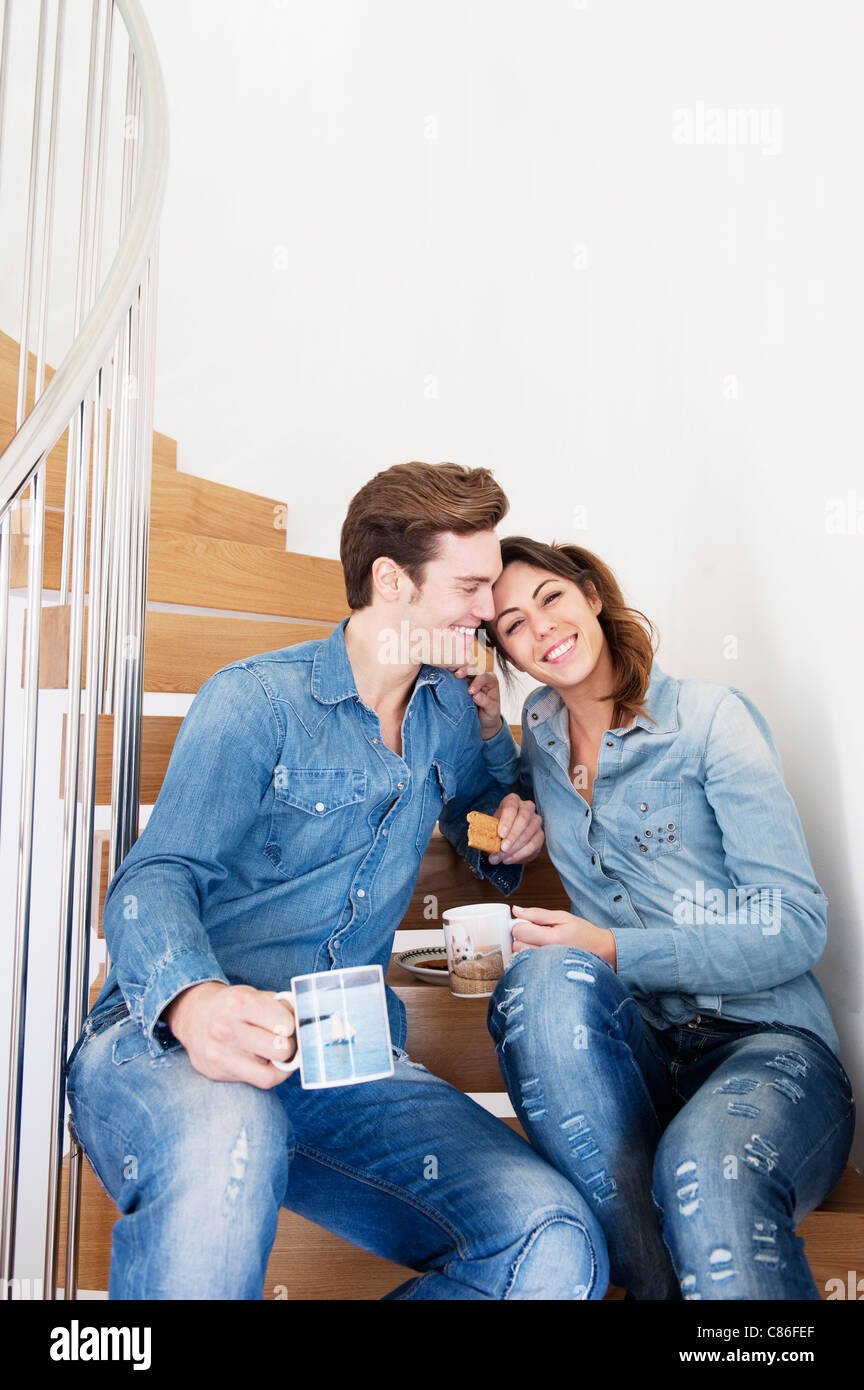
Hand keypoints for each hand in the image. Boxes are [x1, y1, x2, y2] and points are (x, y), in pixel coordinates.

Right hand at [165, 981, 297, 1087]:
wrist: (194, 1016)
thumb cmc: (234, 1005)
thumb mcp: (255, 994)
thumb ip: (281, 1006)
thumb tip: (307, 1025)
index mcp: (239, 1002)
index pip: (285, 1024)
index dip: (294, 1026)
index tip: (290, 1025)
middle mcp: (226, 1028)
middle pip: (280, 1049)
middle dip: (290, 1046)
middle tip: (286, 1041)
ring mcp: (220, 1052)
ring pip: (271, 1071)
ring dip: (281, 1063)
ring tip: (277, 1053)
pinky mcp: (217, 1070)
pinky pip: (259, 1081)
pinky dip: (272, 1075)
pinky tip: (269, 1065)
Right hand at [455, 668, 502, 738]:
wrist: (482, 719)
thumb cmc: (489, 714)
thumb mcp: (491, 711)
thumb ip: (486, 702)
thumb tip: (475, 696)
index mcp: (491, 681)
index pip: (484, 676)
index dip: (477, 682)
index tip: (470, 692)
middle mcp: (481, 676)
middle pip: (473, 668)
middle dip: (466, 670)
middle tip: (457, 675)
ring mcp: (470, 677)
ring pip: (464, 668)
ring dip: (456, 668)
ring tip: (448, 669)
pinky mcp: (461, 681)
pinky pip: (455, 674)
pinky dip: (450, 672)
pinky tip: (444, 671)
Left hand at [487, 792, 543, 864]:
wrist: (506, 835)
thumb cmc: (496, 828)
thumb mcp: (490, 826)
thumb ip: (487, 831)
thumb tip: (479, 840)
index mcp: (512, 801)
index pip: (511, 807)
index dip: (507, 820)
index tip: (501, 834)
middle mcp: (527, 808)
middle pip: (523, 820)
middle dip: (512, 836)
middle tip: (502, 848)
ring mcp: (536, 821)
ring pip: (529, 834)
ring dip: (514, 849)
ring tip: (501, 858)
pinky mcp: (540, 835)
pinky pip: (534, 846)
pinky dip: (520, 855)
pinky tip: (509, 859)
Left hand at [510, 906, 617, 969]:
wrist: (601, 952)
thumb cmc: (584, 934)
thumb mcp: (563, 917)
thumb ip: (537, 914)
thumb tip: (516, 910)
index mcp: (552, 939)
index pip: (519, 931)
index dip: (520, 924)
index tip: (527, 923)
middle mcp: (547, 956)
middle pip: (516, 945)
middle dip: (521, 936)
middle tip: (534, 933)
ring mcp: (546, 967)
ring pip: (520, 956)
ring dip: (524, 947)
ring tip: (539, 943)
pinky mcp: (545, 974)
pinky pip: (527, 965)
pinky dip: (528, 957)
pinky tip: (540, 952)